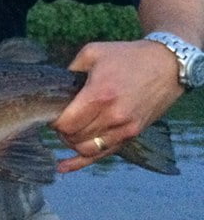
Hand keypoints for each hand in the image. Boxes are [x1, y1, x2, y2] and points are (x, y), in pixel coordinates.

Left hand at [52, 40, 182, 172]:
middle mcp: (113, 116)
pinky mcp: (132, 134)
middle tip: (61, 119)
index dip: (54, 121)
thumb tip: (54, 88)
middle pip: (74, 138)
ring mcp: (125, 128)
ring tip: (70, 131)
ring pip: (86, 149)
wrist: (167, 64)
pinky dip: (81, 162)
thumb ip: (70, 71)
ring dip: (72, 143)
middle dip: (62, 131)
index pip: (66, 124)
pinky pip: (103, 155)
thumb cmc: (128, 56)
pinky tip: (63, 166)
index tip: (52, 113)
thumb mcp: (93, 53)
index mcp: (100, 95)